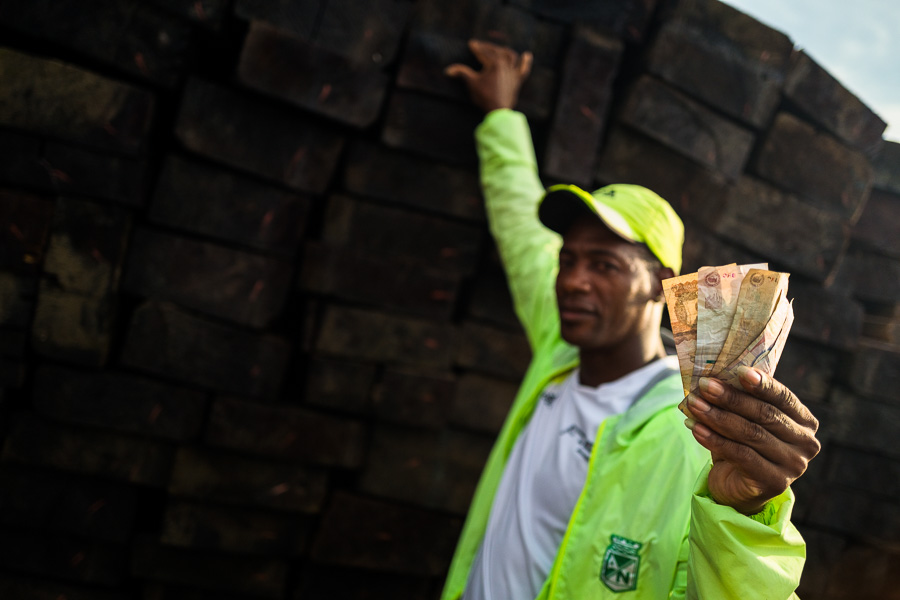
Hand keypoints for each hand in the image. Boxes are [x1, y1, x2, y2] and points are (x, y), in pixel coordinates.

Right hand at [445, 39, 532, 112]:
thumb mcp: (472, 83)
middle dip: (488, 47)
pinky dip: (526, 62)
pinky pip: (524, 69)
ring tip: (498, 48)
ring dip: (503, 50)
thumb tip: (447, 70)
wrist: (498, 111)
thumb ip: (461, 73)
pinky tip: (527, 55)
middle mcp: (506, 65)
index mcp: (494, 64)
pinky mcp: (518, 81)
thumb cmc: (484, 96)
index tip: (471, 43)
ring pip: (510, 56)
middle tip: (480, 46)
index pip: (484, 53)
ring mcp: (513, 72)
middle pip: (496, 51)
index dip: (476, 48)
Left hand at [683, 367, 820, 514]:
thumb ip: (739, 400)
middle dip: (731, 398)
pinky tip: (696, 428)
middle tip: (705, 385)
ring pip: (751, 434)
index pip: (784, 398)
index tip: (739, 370)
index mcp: (804, 421)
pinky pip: (741, 455)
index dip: (763, 384)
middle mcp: (805, 443)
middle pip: (765, 415)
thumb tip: (713, 378)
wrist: (737, 486)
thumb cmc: (742, 444)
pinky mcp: (774, 483)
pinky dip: (715, 440)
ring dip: (718, 416)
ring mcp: (793, 466)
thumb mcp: (744, 419)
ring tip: (694, 404)